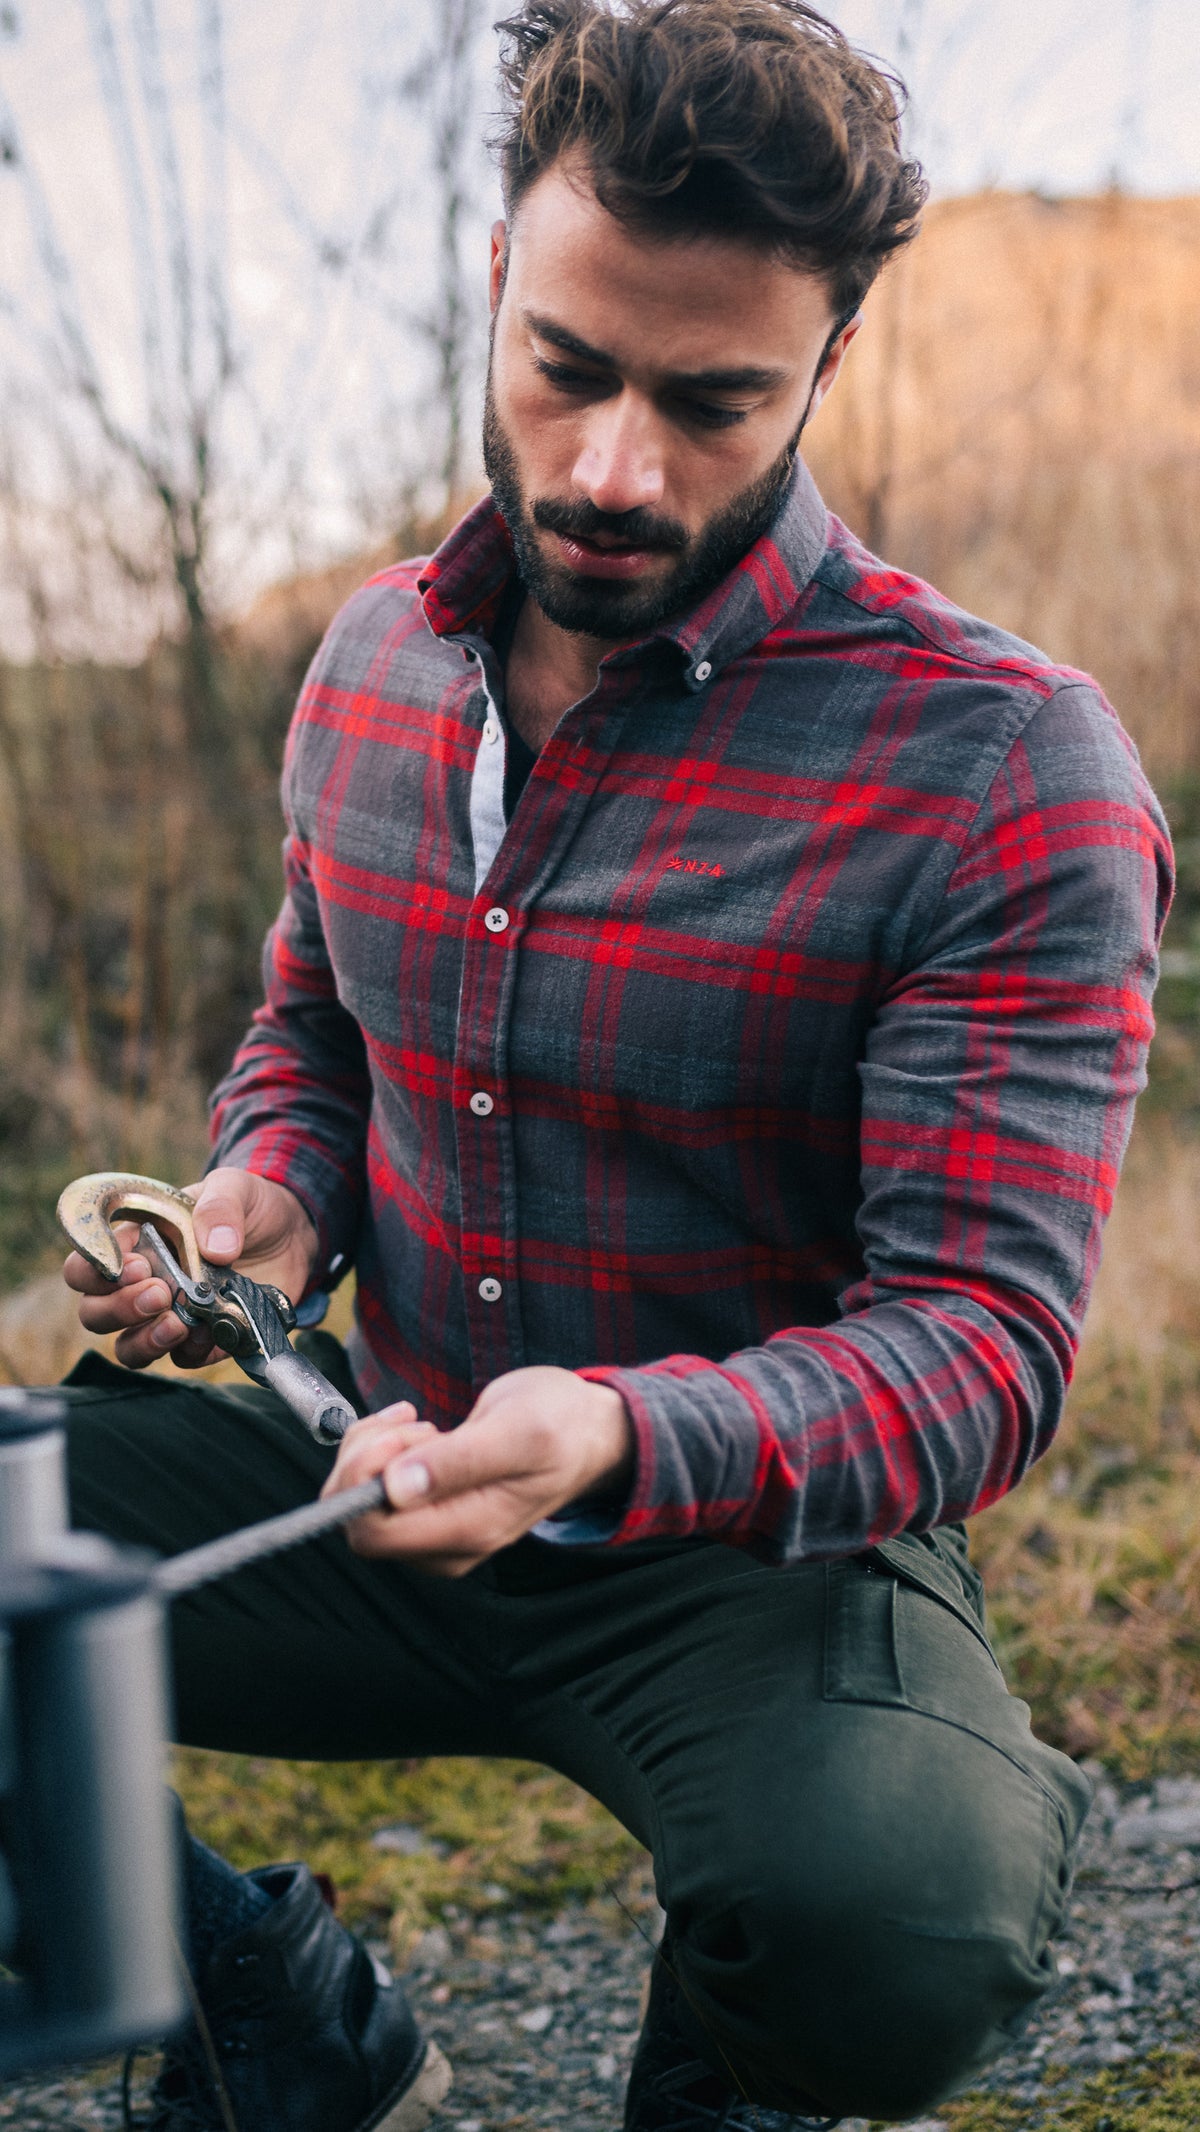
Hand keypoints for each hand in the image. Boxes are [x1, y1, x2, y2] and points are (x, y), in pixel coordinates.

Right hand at [62, 1169, 318, 1370]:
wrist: (294, 1234)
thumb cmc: (251, 1206)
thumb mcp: (236, 1188)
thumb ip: (220, 1206)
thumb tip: (215, 1249)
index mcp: (136, 1243)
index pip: (87, 1265)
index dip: (96, 1272)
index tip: (136, 1265)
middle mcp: (143, 1284)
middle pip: (96, 1312)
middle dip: (118, 1308)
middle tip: (160, 1292)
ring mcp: (170, 1316)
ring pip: (129, 1347)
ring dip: (145, 1341)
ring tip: (178, 1323)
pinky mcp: (203, 1340)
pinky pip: (182, 1360)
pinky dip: (192, 1352)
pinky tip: (212, 1333)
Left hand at [321, 1367, 633, 1575]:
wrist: (586, 1432)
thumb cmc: (560, 1426)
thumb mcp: (517, 1430)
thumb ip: (458, 1461)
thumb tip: (395, 1487)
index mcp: (468, 1531)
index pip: (373, 1533)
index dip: (364, 1480)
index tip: (398, 1433)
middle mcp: (445, 1544)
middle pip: (357, 1521)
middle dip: (365, 1461)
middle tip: (408, 1423)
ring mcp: (436, 1530)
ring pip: (359, 1502)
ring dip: (373, 1450)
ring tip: (417, 1422)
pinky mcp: (429, 1510)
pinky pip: (374, 1490)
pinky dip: (380, 1449)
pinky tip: (414, 1427)